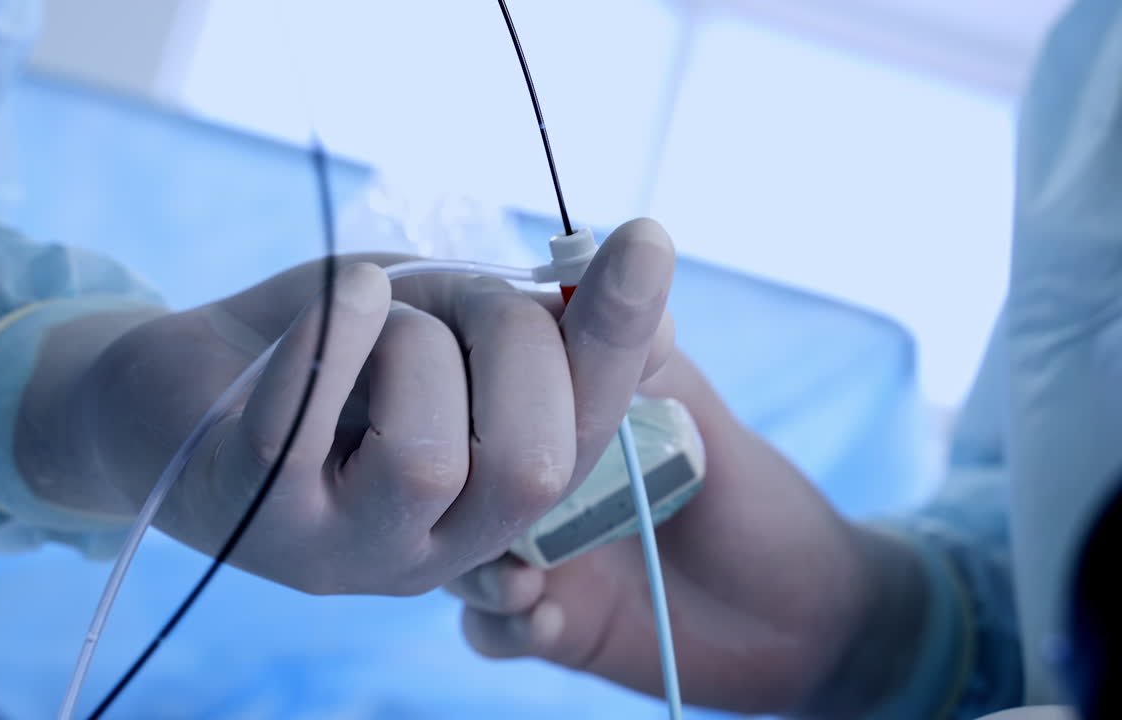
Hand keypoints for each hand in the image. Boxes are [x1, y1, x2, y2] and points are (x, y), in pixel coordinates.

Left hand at [16, 219, 675, 595]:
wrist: (175, 387)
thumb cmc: (326, 350)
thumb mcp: (443, 320)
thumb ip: (527, 322)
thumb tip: (644, 296)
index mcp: (493, 502)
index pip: (587, 436)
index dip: (619, 338)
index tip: (645, 237)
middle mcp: (432, 549)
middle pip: (531, 469)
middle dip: (511, 341)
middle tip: (447, 297)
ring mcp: (341, 547)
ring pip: (426, 458)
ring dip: (410, 342)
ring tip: (370, 318)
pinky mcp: (254, 512)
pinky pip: (304, 425)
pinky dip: (336, 330)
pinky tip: (342, 293)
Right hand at [447, 351, 930, 717]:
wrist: (805, 618)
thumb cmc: (758, 502)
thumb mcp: (699, 418)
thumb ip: (651, 356)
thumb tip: (626, 250)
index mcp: (565, 422)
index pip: (487, 393)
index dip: (474, 391)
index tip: (476, 396)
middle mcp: (540, 485)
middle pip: (456, 477)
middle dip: (463, 490)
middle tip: (496, 502)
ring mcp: (540, 554)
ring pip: (456, 555)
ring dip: (478, 569)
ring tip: (524, 580)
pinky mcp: (550, 621)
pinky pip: (490, 629)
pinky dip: (506, 626)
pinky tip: (546, 619)